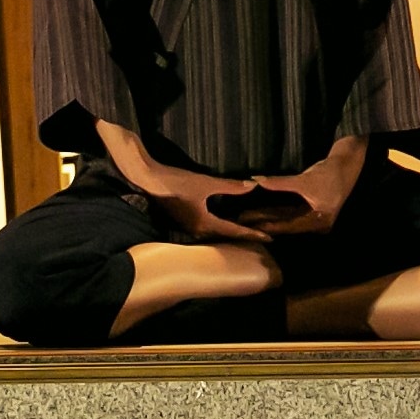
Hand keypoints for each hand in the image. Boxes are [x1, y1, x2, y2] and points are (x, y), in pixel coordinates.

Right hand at [148, 179, 288, 245]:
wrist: (149, 180)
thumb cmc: (177, 182)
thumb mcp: (206, 183)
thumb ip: (230, 186)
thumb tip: (251, 186)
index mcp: (204, 224)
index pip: (234, 232)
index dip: (253, 234)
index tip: (270, 238)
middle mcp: (198, 231)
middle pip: (226, 237)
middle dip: (244, 236)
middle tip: (263, 236)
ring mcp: (189, 227)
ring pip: (217, 234)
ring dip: (232, 232)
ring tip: (248, 231)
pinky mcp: (184, 220)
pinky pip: (208, 228)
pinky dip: (221, 227)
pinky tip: (226, 221)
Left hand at [208, 141, 363, 239]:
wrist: (347, 165)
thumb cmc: (330, 173)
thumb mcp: (304, 180)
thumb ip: (280, 183)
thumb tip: (256, 181)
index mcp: (317, 222)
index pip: (287, 226)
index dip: (267, 225)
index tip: (249, 224)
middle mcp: (315, 223)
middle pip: (285, 224)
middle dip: (264, 222)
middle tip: (242, 221)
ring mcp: (314, 217)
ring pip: (286, 218)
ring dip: (269, 217)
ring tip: (248, 216)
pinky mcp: (311, 208)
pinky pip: (290, 212)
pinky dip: (277, 211)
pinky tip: (263, 210)